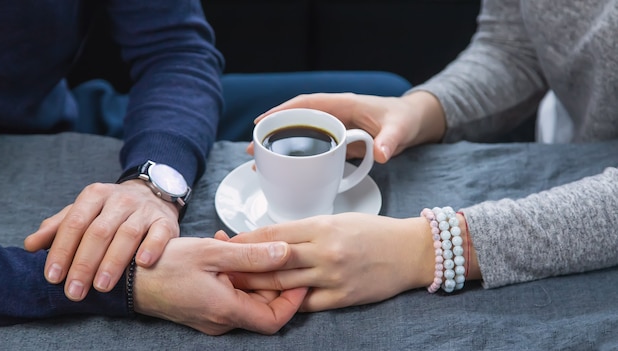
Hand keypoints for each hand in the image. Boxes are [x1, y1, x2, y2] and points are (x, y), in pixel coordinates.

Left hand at [24, 180, 179, 300]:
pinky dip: (151, 248)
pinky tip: (142, 264)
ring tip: (101, 287)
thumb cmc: (111, 211)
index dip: (63, 250)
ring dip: (113, 262)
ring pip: (127, 234)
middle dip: (84, 263)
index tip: (53, 277)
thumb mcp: (84, 212)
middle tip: (74, 291)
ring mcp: (145, 210)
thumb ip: (59, 228)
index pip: (75, 223)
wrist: (153, 195)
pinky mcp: (166, 221)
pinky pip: (159, 234)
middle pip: (99, 231)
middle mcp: (120, 200)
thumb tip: (30, 245)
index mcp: (95, 196)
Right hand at [133, 237, 307, 334]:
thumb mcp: (212, 252)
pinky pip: (230, 294)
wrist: (127, 277)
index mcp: (226, 310)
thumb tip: (286, 253)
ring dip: (250, 271)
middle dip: (270, 278)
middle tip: (266, 248)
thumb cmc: (164, 264)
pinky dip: (235, 274)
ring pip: (247, 297)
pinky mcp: (204, 309)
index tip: (300, 279)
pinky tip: (224, 249)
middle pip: (262, 306)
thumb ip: (252, 255)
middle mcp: (221, 320)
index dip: (293, 301)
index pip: (274, 319)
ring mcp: (212, 317)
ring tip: (238, 244)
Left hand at [224, 213, 436, 311]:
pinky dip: (286, 302)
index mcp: (322, 226)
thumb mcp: (338, 219)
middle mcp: (324, 251)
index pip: (272, 233)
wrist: (410, 251)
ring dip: (258, 286)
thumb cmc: (374, 231)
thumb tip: (275, 238)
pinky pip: (305, 303)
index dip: (245, 239)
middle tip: (220, 267)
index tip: (227, 242)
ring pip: (283, 283)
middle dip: (242, 265)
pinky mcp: (342, 297)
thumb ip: (307, 229)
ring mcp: (333, 276)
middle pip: (271, 260)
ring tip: (236, 287)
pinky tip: (271, 302)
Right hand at [245, 91, 445, 162]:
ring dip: (281, 146)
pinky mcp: (338, 142)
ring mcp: (335, 128)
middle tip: (252, 149)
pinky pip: (313, 147)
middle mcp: (335, 115)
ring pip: (302, 134)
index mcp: (344, 105)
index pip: (307, 104)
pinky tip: (286, 170)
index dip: (282, 112)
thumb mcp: (401, 129)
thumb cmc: (406, 120)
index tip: (261, 122)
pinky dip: (298, 157)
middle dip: (273, 132)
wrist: (415, 124)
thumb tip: (381, 153)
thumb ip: (391, 140)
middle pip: (297, 120)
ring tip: (260, 162)